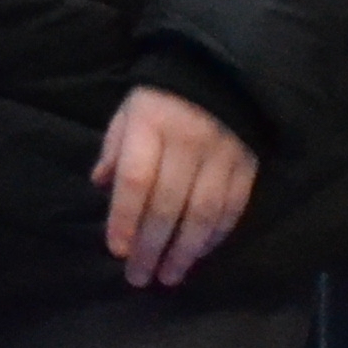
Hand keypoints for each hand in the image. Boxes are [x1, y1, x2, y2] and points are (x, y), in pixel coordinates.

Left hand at [91, 85, 259, 287]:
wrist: (220, 70)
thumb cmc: (163, 96)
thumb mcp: (129, 111)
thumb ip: (114, 148)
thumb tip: (100, 186)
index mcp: (150, 124)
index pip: (136, 179)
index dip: (125, 218)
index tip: (116, 250)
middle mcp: (186, 142)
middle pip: (167, 204)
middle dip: (151, 246)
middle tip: (139, 277)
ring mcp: (221, 155)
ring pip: (202, 213)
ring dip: (184, 251)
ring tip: (169, 276)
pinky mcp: (247, 165)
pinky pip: (233, 208)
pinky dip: (215, 236)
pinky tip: (200, 254)